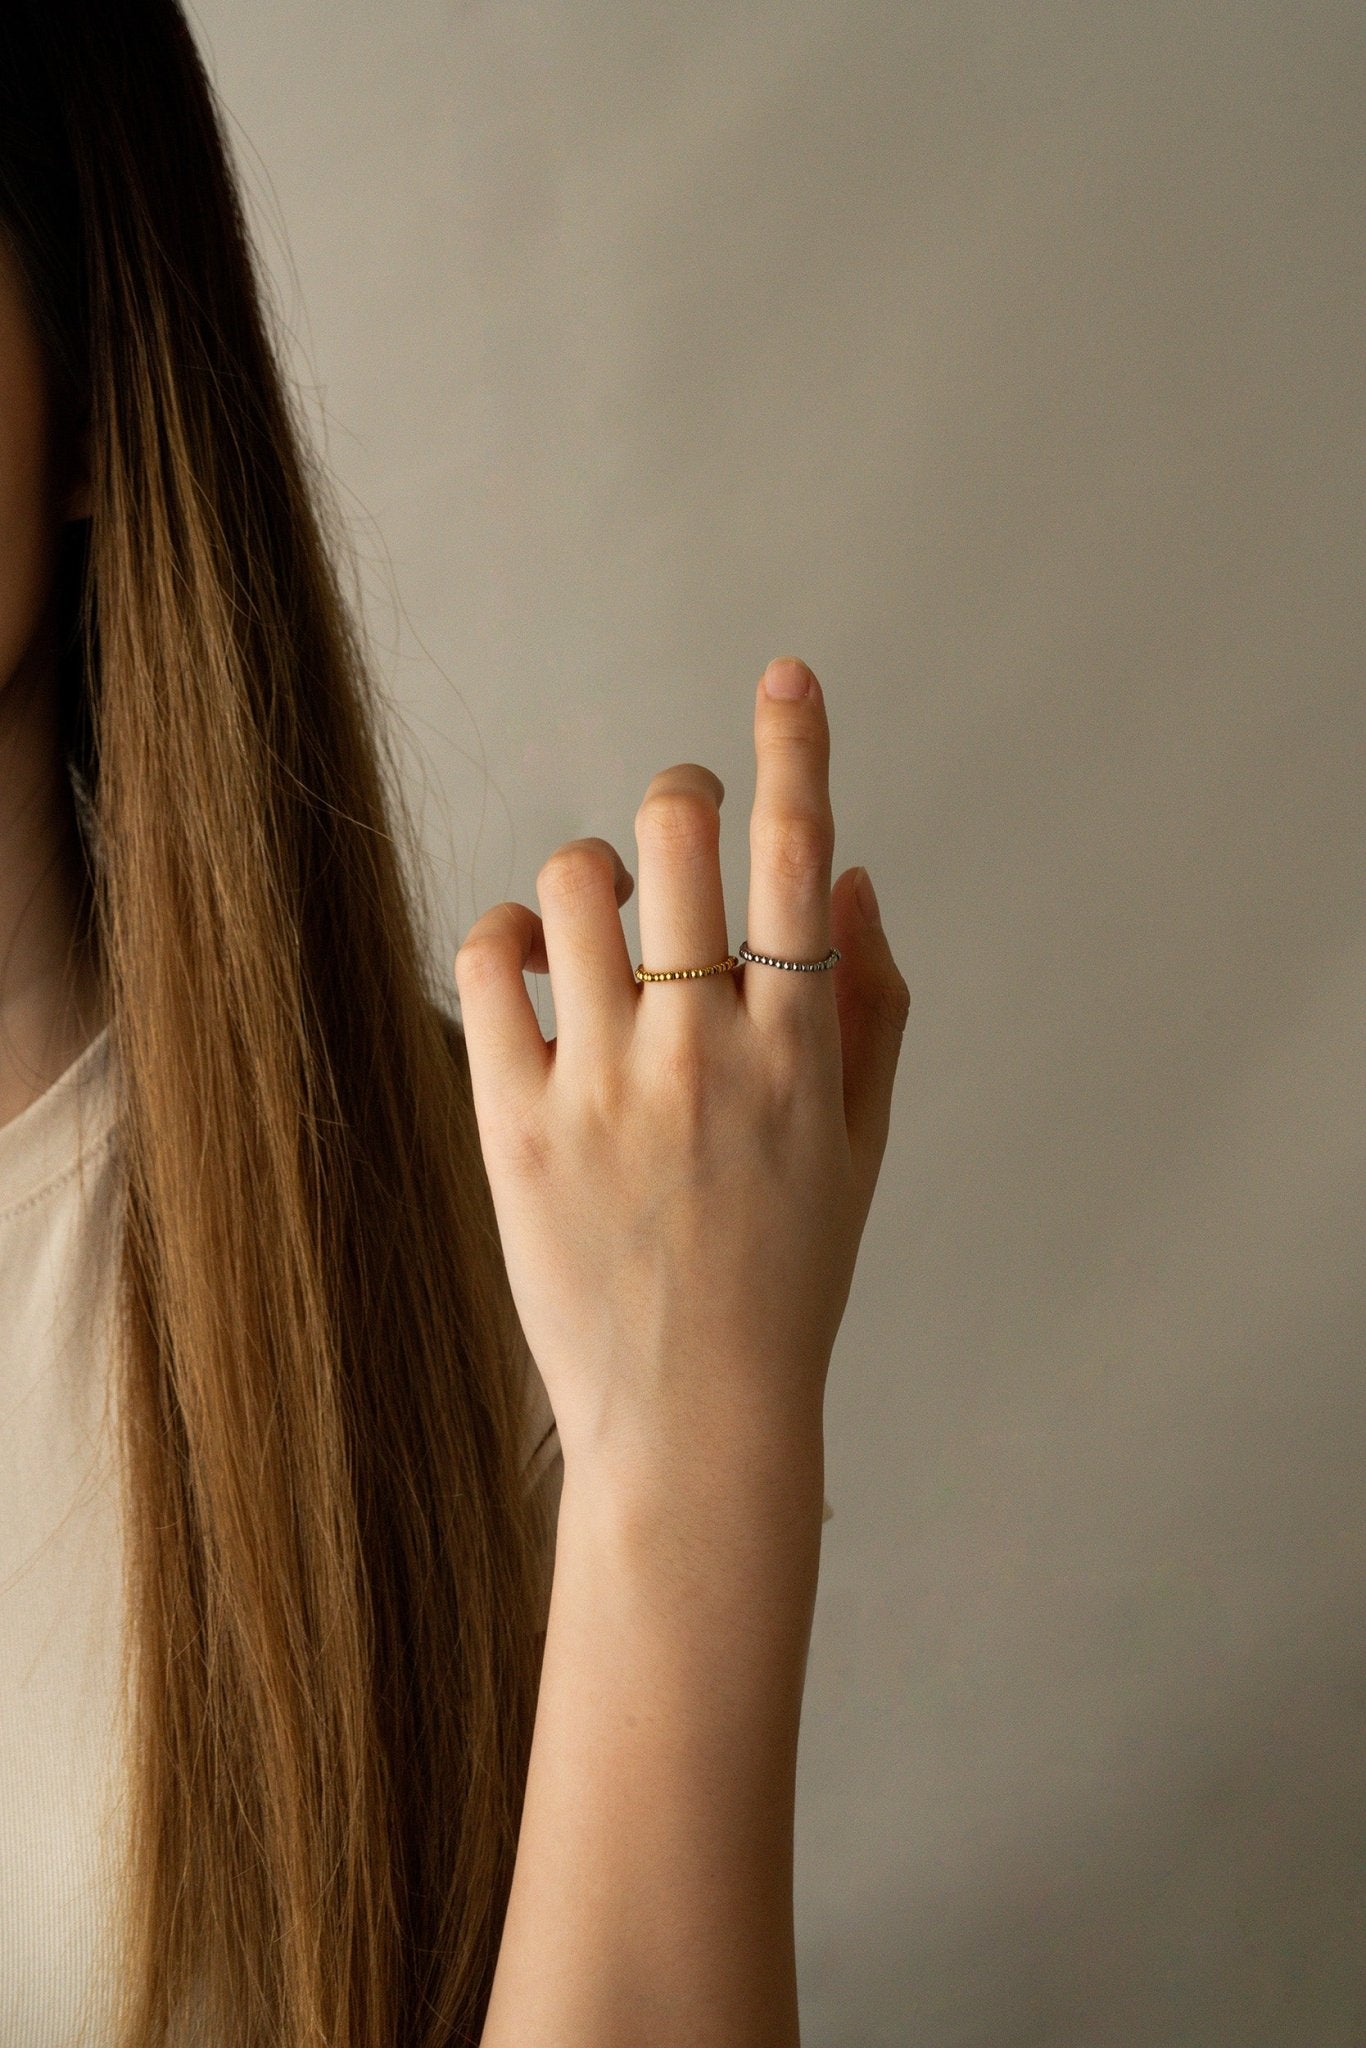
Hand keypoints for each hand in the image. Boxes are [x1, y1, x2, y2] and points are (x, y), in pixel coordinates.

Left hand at [452, 658, 909, 1482]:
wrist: (693, 1419)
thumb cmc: (786, 1281)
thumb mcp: (858, 1147)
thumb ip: (869, 1007)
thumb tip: (852, 879)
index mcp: (801, 1050)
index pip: (802, 860)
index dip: (796, 748)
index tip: (787, 675)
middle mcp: (705, 1050)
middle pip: (681, 835)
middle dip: (681, 798)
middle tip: (680, 828)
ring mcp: (603, 1084)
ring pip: (576, 880)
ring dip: (594, 874)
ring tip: (603, 931)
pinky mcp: (513, 1123)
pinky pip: (488, 962)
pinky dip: (506, 937)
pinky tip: (533, 971)